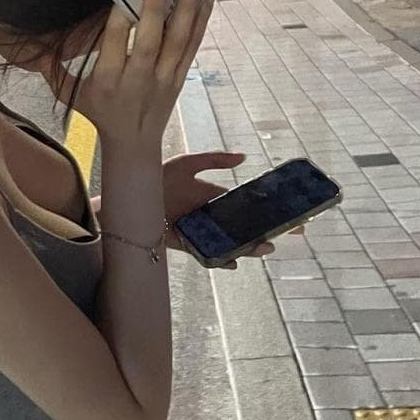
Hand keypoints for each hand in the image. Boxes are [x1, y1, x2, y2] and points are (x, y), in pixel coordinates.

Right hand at [40, 0, 212, 152]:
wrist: (133, 143)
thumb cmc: (100, 112)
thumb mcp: (70, 94)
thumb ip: (50, 68)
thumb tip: (25, 44)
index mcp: (108, 80)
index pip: (114, 42)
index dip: (120, 14)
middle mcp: (138, 78)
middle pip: (149, 40)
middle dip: (155, 5)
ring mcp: (163, 78)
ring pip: (178, 40)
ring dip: (187, 6)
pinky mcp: (179, 77)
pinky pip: (193, 46)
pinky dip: (201, 20)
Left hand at [163, 152, 303, 269]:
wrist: (130, 196)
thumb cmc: (157, 176)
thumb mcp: (188, 163)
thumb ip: (215, 159)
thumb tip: (244, 158)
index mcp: (213, 198)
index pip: (246, 206)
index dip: (267, 211)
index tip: (289, 214)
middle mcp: (210, 217)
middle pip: (243, 228)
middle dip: (265, 232)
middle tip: (287, 233)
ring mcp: (200, 232)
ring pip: (230, 243)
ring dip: (248, 247)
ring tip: (264, 248)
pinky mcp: (186, 244)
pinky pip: (207, 254)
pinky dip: (220, 259)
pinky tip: (233, 261)